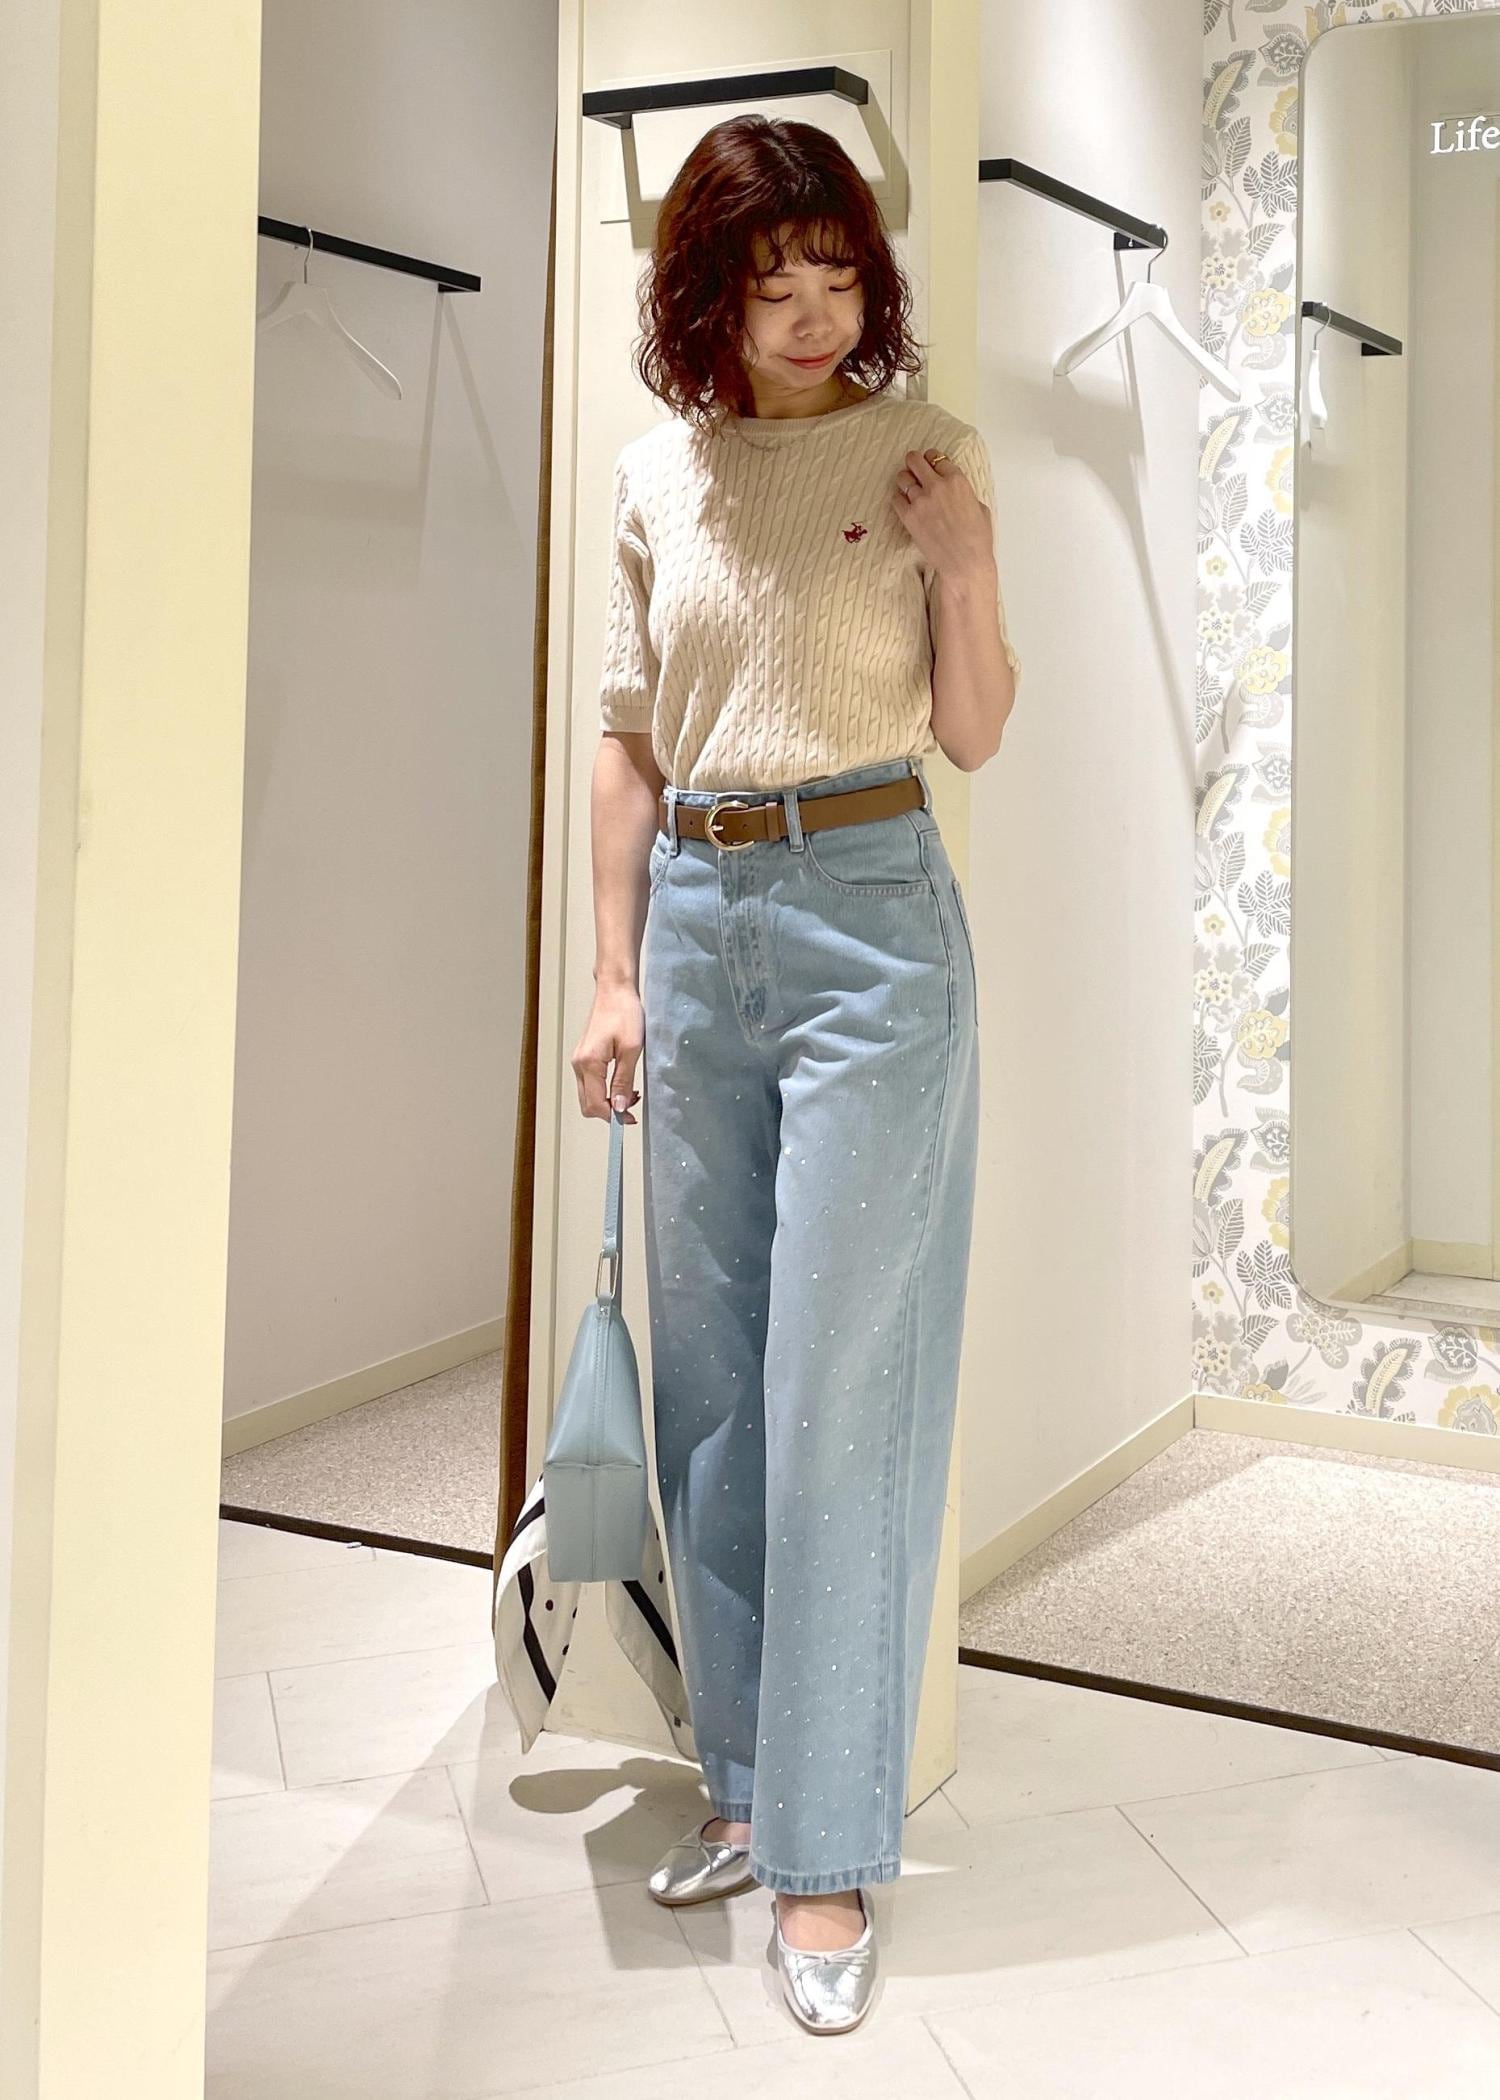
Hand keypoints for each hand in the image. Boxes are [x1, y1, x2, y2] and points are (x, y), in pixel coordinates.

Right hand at [572, 985, 643, 1122]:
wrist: (615, 990)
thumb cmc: (624, 1012)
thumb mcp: (631, 1050)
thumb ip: (623, 1081)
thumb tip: (620, 1107)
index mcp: (588, 1064)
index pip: (596, 1104)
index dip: (613, 1117)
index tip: (631, 1119)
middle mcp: (578, 1064)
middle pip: (588, 1104)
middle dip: (609, 1112)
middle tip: (633, 1107)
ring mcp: (579, 1061)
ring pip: (588, 1095)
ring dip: (607, 1101)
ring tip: (630, 1094)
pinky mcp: (584, 1057)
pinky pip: (590, 1084)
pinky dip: (604, 1091)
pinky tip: (621, 1084)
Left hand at [890, 448, 994, 583]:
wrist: (965, 563)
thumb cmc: (977, 540)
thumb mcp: (980, 508)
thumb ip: (965, 494)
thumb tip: (958, 494)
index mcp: (957, 480)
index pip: (937, 457)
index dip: (932, 459)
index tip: (930, 463)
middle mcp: (937, 486)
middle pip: (915, 460)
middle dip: (914, 462)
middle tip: (913, 468)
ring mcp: (920, 501)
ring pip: (902, 477)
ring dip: (905, 480)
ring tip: (908, 487)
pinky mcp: (909, 517)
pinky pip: (895, 499)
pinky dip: (899, 499)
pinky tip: (905, 505)